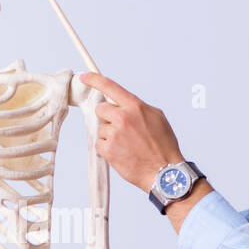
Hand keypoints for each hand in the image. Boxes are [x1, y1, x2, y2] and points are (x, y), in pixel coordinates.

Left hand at [80, 71, 183, 192]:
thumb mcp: (157, 117)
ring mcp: (114, 134)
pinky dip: (107, 148)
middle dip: (107, 117)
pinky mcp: (108, 149)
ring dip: (109, 135)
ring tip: (126, 144)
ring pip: (101, 128)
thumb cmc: (163, 146)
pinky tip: (121, 152)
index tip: (84, 77)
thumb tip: (125, 104)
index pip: (109, 86)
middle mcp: (122, 117)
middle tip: (120, 128)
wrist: (163, 171)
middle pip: (100, 109)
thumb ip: (138, 108)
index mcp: (135, 106)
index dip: (94, 79)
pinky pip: (99, 143)